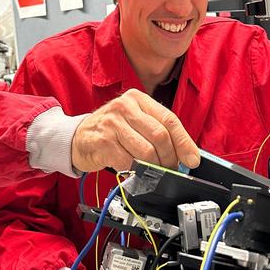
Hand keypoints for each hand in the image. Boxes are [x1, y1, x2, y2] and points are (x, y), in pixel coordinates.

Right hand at [71, 89, 199, 172]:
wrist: (77, 138)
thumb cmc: (110, 131)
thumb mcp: (133, 121)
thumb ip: (156, 131)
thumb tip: (184, 154)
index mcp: (137, 98)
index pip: (169, 119)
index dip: (184, 142)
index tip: (192, 159)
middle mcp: (124, 107)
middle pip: (160, 136)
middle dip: (170, 158)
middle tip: (170, 169)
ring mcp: (112, 123)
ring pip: (147, 151)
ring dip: (154, 167)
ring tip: (152, 171)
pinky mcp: (103, 142)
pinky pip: (128, 161)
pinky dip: (134, 170)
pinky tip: (130, 168)